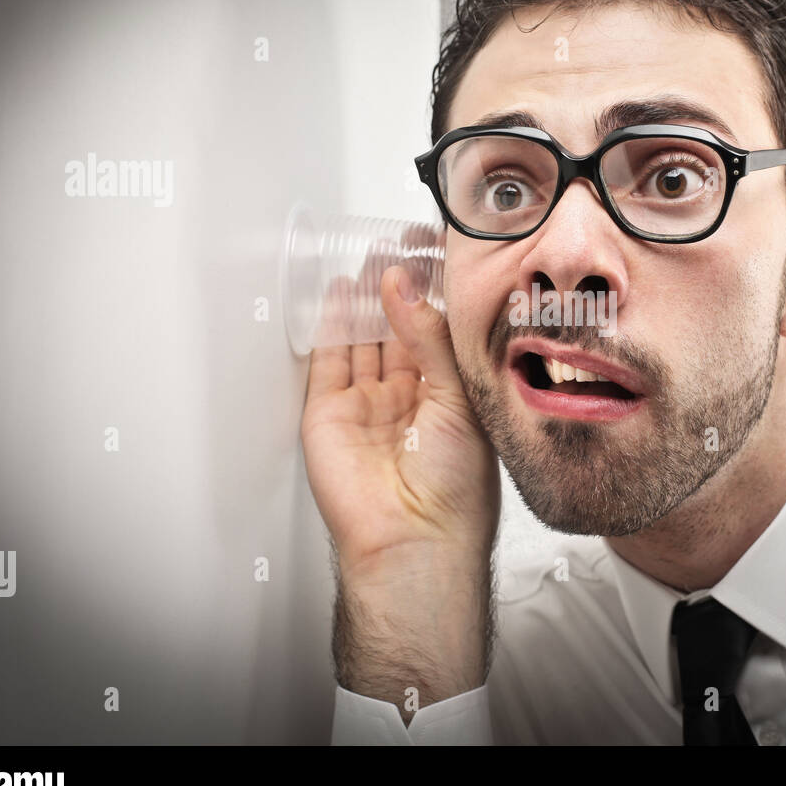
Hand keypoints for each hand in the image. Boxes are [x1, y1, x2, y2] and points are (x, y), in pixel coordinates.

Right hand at [300, 255, 499, 708]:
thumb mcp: (458, 397)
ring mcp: (368, 403)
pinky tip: (342, 293)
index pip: (438, 331)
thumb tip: (407, 286)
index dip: (434, 294)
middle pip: (398, 327)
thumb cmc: (454, 489)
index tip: (434, 254)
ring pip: (363, 337)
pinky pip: (328, 359)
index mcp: (450, 395)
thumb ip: (430, 340)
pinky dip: (332, 324)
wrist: (412, 539)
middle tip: (398, 246)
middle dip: (398, 288)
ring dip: (366, 298)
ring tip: (373, 257)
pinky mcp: (328, 412)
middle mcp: (409, 396)